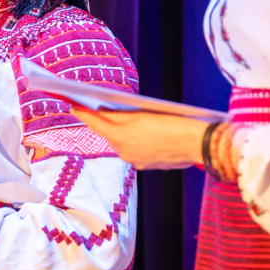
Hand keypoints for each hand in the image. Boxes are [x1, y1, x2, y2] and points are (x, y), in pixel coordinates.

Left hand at [69, 107, 206, 169]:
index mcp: (120, 135)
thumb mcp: (143, 113)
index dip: (83, 112)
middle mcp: (123, 151)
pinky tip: (142, 134)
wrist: (197, 144)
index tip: (72, 104)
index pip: (95, 122)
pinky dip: (135, 142)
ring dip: (122, 132)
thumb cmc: (172, 123)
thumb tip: (103, 112)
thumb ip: (119, 114)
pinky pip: (135, 151)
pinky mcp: (146, 165)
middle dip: (106, 122)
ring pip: (122, 143)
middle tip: (98, 108)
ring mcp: (134, 160)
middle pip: (108, 133)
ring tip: (124, 120)